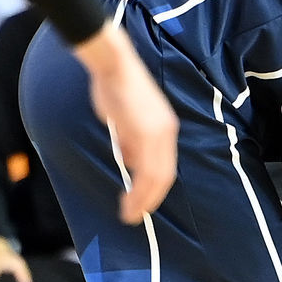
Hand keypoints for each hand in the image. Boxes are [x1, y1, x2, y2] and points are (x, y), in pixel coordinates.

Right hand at [74, 23, 178, 223]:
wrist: (114, 65)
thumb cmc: (116, 88)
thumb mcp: (126, 119)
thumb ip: (131, 140)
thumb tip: (131, 161)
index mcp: (165, 128)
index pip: (165, 166)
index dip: (155, 187)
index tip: (144, 202)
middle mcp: (167, 132)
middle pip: (165, 175)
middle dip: (151, 199)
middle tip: (137, 215)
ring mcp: (159, 134)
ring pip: (156, 177)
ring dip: (143, 200)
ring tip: (131, 215)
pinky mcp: (146, 134)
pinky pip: (146, 170)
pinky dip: (138, 190)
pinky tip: (129, 201)